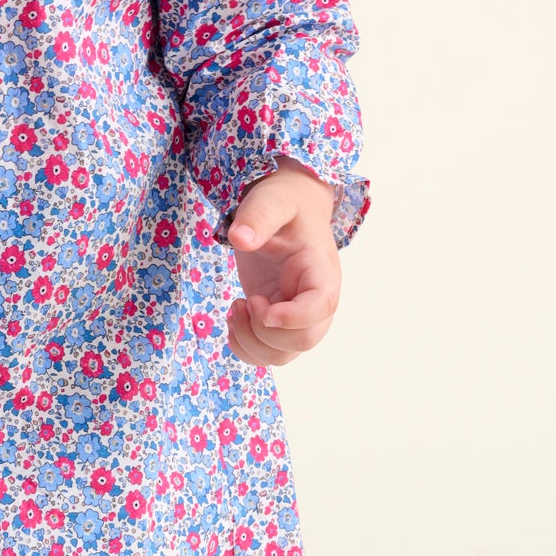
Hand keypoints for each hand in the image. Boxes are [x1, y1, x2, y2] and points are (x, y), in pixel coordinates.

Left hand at [225, 159, 341, 366]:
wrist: (288, 209)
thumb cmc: (284, 203)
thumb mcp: (271, 200)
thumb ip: (258, 216)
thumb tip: (240, 238)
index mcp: (321, 271)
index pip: (320, 307)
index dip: (291, 317)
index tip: (256, 302)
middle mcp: (316, 300)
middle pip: (303, 341)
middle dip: (264, 331)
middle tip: (245, 301)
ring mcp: (298, 315)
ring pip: (283, 355)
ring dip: (251, 343)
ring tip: (236, 308)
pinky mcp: (279, 321)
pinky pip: (268, 355)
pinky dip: (245, 348)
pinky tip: (234, 318)